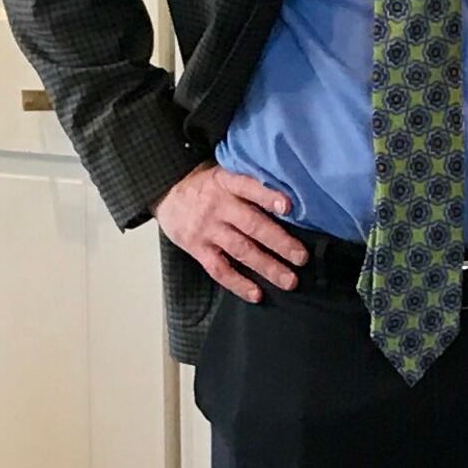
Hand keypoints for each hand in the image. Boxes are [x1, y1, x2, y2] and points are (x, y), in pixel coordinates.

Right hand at [156, 164, 306, 302]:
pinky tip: (256, 294)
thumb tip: (290, 197)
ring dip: (267, 267)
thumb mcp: (224, 173)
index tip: (288, 207)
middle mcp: (218, 206)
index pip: (248, 187)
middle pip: (251, 225)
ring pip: (241, 250)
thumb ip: (250, 183)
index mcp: (226, 182)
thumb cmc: (206, 185)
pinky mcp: (197, 249)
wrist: (166, 192)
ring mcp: (207, 229)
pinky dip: (238, 283)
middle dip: (279, 242)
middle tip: (301, 257)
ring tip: (289, 280)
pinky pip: (219, 269)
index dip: (268, 197)